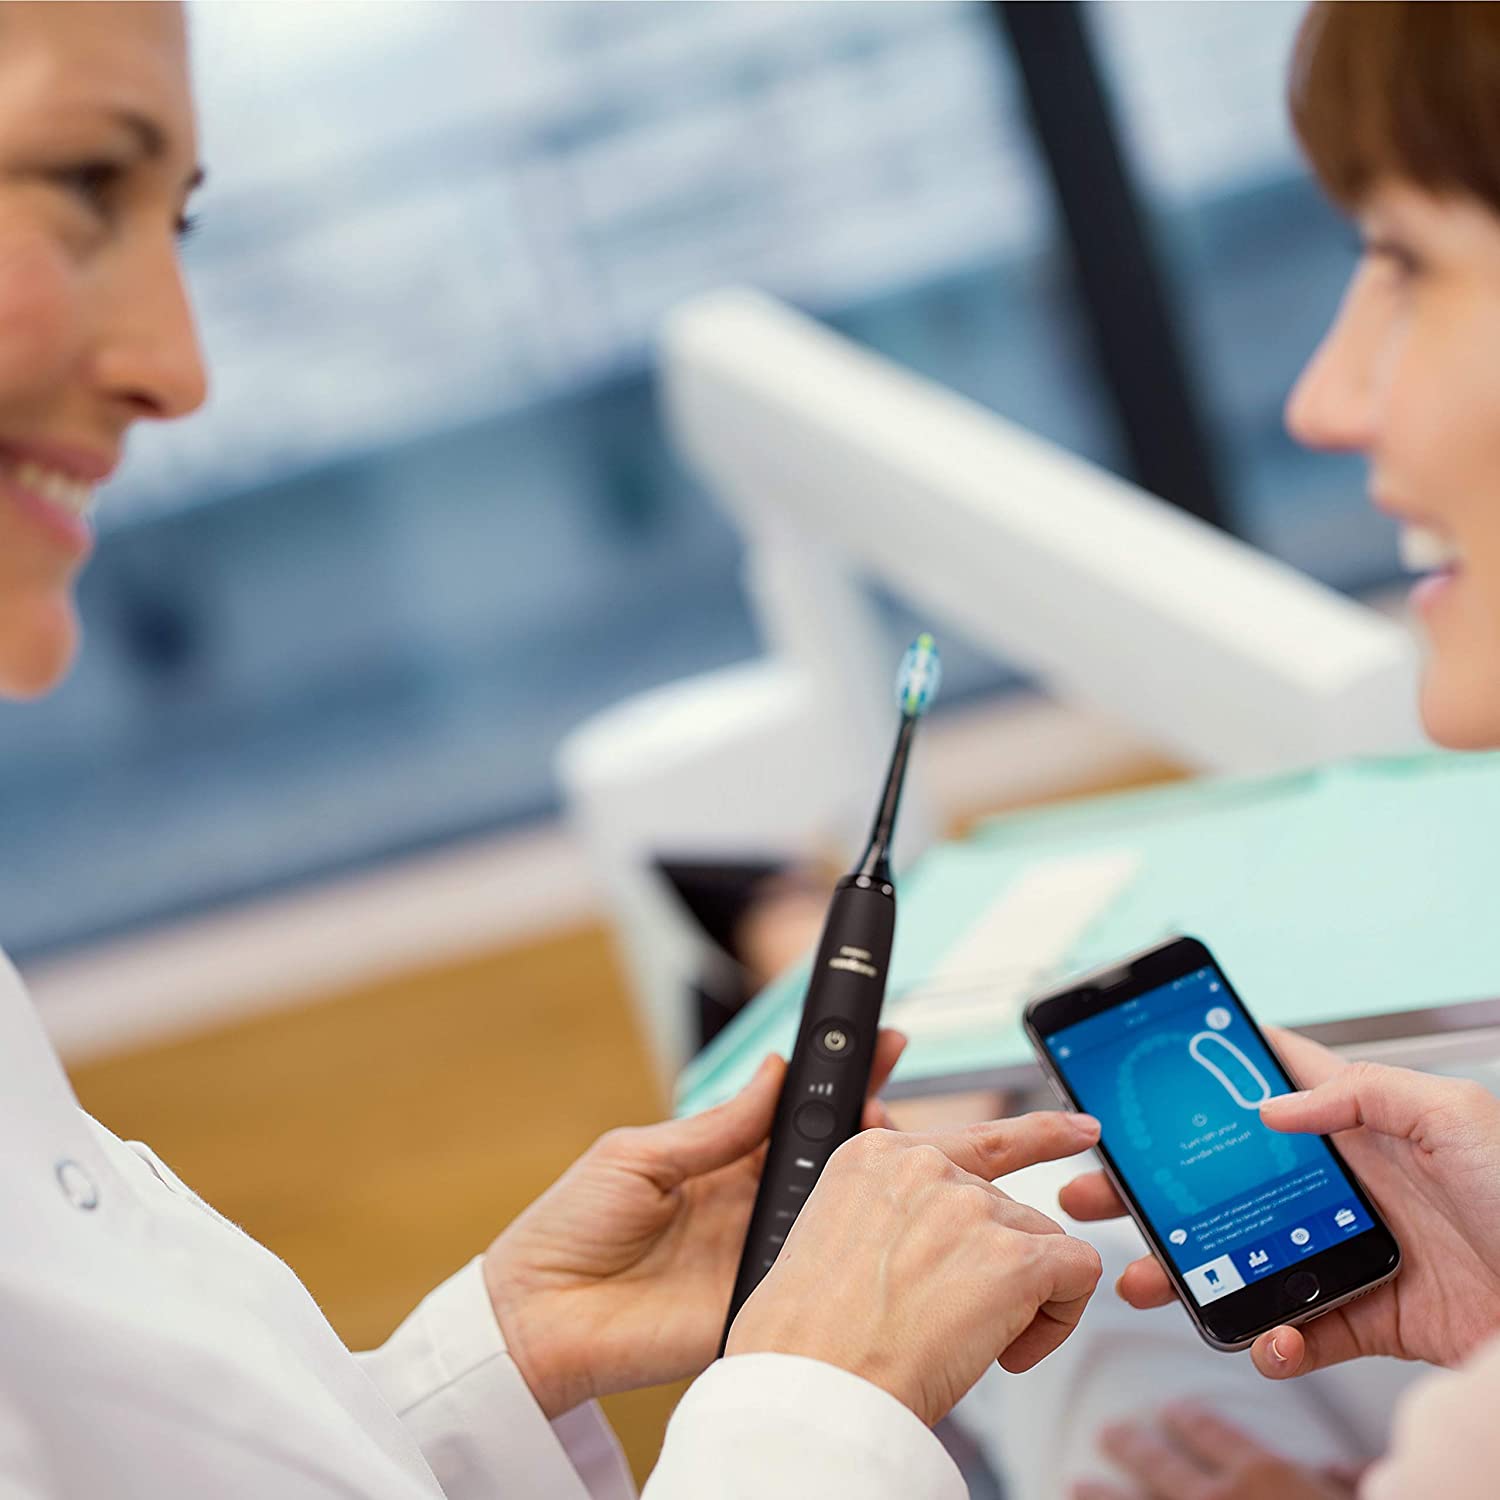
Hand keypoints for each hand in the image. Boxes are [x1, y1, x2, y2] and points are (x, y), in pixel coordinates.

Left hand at [482, 1032, 904, 1417]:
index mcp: (723, 1163)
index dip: (837, 1081)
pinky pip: (810, 1279)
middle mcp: (750, 1208)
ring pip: (833, 1215)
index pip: (796, 1115)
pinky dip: (843, 1251)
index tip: (879, 1043)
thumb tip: (775, 1071)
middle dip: (869, 1124)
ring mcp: (757, 1258)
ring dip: (866, 1181)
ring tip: (888, 1141)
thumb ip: (713, 1127)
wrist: (534, 1314)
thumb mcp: (638, 1155)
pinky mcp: (756, 1309)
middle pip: (828, 1161)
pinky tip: (868, 1218)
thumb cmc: (570, 1227)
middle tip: (891, 1092)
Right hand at [726, 1111, 1104, 1426]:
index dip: (1037, 1136)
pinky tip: (1011, 1351)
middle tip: (956, 1326)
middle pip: (1008, 1208)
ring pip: (1044, 1242)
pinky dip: (1060, 1318)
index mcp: (876, 1155)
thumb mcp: (831, 1240)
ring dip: (1026, 1300)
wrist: (811, 1381)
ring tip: (973, 1346)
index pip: (976, 1138)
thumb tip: (945, 1247)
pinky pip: (1078, 1271)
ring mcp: (971, 1206)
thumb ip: (891, 1216)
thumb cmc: (811, 1337)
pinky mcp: (1013, 1256)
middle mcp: (925, 1167)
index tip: (1078, 1131)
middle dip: (998, 1269)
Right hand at [1060, 1027, 1499, 1377]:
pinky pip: (1300, 1331)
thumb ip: (1363, 1094)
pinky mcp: (1367, 1317)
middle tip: (1101, 1190)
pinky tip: (1267, 1337)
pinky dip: (1271, 1340)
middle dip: (1157, 1186)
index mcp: (1363, 1124)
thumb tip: (1273, 1105)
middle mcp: (1344, 1185)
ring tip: (1144, 1280)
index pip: (1273, 1082)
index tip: (1148, 1073)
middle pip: (1229, 1179)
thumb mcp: (1455, 1117)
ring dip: (1187, 1271)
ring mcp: (1347, 1251)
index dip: (1211, 1071)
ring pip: (1243, 1257)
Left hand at [1072, 1401, 1358, 1498]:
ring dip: (1103, 1496)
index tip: (1173, 1410)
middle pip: (1160, 1464)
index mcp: (1262, 1475)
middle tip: (1107, 1432)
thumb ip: (1343, 1482)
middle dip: (1133, 1446)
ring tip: (1077, 1484)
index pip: (1214, 1432)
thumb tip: (1337, 1469)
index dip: (1191, 1420)